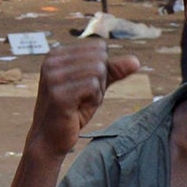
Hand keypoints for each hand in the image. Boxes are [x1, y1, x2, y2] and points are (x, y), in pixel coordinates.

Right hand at [26, 40, 142, 157]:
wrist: (50, 138)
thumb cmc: (72, 110)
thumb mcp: (94, 86)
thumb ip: (113, 71)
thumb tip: (136, 61)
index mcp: (57, 54)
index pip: (99, 48)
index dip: (100, 70)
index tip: (83, 86)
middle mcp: (52, 61)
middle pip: (100, 59)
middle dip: (99, 81)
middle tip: (82, 97)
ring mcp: (53, 77)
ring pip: (98, 71)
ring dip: (96, 92)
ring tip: (79, 103)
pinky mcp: (59, 93)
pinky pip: (93, 86)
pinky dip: (93, 100)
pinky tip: (78, 109)